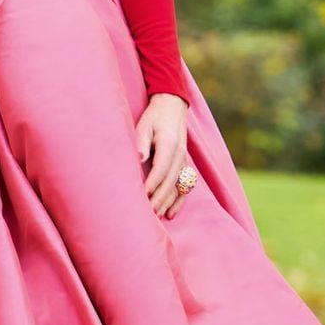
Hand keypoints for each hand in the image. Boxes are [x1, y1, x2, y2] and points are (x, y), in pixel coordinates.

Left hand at [136, 92, 189, 219]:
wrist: (172, 107)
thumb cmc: (154, 117)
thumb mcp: (143, 125)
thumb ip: (141, 142)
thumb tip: (139, 158)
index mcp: (170, 144)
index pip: (161, 169)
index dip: (151, 184)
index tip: (141, 197)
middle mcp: (180, 154)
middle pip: (170, 182)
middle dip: (158, 199)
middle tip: (147, 215)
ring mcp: (184, 160)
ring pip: (178, 187)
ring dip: (167, 203)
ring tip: (157, 217)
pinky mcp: (185, 164)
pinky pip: (185, 186)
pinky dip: (179, 201)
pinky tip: (171, 214)